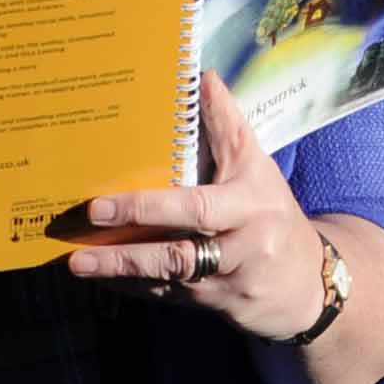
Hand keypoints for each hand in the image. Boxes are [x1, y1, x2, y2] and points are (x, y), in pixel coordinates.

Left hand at [69, 69, 341, 340]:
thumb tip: (205, 77)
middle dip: (127, 243)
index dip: (149, 206)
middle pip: (177, 250)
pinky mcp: (210, 307)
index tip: (102, 202)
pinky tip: (100, 278)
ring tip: (77, 262)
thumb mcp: (259, 167)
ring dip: (119, 269)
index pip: (196, 206)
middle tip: (87, 224)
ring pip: (166, 276)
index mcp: (249, 206)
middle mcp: (239, 247)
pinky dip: (131, 287)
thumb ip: (229, 127)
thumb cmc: (272, 212)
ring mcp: (224, 284)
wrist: (306, 284)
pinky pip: (165, 296)